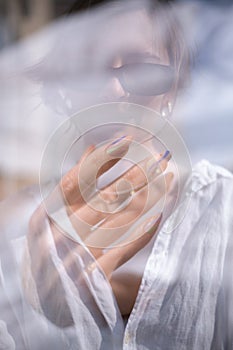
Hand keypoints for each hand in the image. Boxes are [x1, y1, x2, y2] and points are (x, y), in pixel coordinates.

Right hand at [58, 136, 172, 313]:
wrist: (47, 297)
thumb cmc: (51, 248)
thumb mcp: (50, 218)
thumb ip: (71, 187)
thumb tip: (92, 148)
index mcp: (43, 217)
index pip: (77, 181)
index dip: (102, 160)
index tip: (126, 141)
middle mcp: (57, 236)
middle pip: (105, 198)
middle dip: (136, 174)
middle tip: (159, 157)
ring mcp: (75, 257)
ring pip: (121, 220)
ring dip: (148, 198)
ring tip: (167, 178)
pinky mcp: (93, 278)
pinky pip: (124, 250)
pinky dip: (142, 232)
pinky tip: (158, 215)